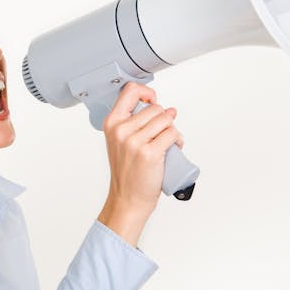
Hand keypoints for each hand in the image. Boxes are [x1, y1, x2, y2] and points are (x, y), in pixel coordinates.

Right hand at [98, 82, 182, 245]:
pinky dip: (178, 140)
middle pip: (156, 108)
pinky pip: (173, 134)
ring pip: (166, 120)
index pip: (131, 91)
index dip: (147, 92)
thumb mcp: (120, 141)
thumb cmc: (127, 172)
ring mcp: (135, 142)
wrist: (128, 199)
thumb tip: (166, 109)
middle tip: (161, 134)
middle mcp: (121, 130)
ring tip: (168, 142)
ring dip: (172, 130)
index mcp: (112, 123)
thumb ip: (133, 122)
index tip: (153, 101)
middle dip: (164, 119)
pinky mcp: (150, 153)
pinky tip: (174, 148)